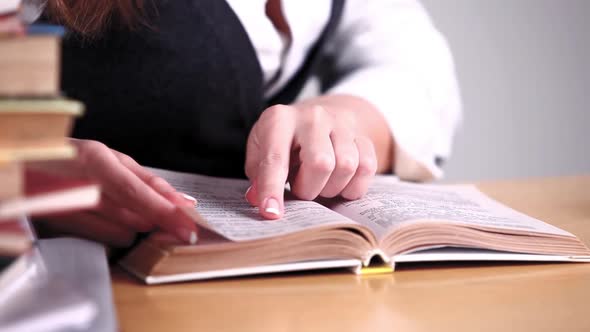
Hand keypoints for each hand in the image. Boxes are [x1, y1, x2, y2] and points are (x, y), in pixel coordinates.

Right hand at [32, 139, 198, 246]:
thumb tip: (183, 202)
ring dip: (126, 226)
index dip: (165, 212)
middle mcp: (76, 185)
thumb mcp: (109, 159)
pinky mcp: (55, 232)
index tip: (187, 227)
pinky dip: (107, 234)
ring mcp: (62, 211)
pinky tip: (94, 218)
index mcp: (94, 159)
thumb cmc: (70, 160)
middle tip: (138, 207)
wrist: (20, 166)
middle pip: (133, 217)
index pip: (136, 192)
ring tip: (106, 206)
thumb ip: (147, 180)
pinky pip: (101, 243)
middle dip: (147, 217)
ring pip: (120, 234)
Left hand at [245, 95, 392, 218]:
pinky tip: (339, 183)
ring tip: (319, 184)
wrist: (316, 118)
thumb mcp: (261, 151)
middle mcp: (313, 117)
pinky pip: (367, 168)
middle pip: (321, 163)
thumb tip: (262, 202)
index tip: (272, 213)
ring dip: (331, 188)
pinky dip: (353, 186)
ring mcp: (341, 124)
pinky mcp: (363, 137)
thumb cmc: (283, 142)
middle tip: (301, 189)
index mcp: (279, 120)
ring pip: (347, 166)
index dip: (272, 189)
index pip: (275, 159)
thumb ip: (259, 176)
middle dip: (310, 189)